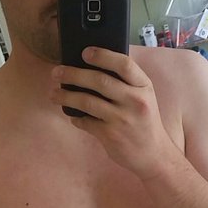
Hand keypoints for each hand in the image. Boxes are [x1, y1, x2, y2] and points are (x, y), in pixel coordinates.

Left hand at [50, 47, 175, 179]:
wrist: (154, 155)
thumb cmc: (145, 121)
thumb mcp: (144, 97)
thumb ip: (126, 83)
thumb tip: (92, 68)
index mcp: (144, 87)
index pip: (124, 64)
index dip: (103, 56)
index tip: (85, 52)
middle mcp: (134, 101)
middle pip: (99, 81)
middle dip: (73, 74)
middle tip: (56, 72)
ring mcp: (122, 119)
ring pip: (87, 101)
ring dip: (66, 96)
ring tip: (53, 93)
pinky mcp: (111, 135)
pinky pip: (86, 122)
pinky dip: (76, 118)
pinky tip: (72, 116)